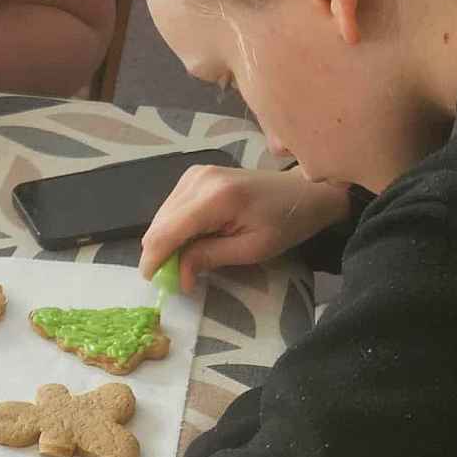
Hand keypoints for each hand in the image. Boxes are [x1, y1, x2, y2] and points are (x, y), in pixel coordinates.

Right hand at [138, 166, 353, 293]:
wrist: (303, 191)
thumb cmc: (286, 223)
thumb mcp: (253, 249)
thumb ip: (210, 258)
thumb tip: (177, 276)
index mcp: (215, 198)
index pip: (167, 231)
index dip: (154, 259)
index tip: (153, 283)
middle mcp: (197, 180)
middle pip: (159, 224)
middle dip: (160, 254)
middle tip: (175, 278)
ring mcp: (194, 174)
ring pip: (161, 216)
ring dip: (167, 242)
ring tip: (187, 260)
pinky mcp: (194, 175)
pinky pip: (171, 207)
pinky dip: (174, 229)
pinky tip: (192, 240)